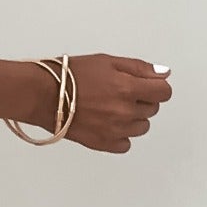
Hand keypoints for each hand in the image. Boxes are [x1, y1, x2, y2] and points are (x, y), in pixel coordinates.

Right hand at [53, 56, 172, 153]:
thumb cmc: (69, 75)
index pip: (164, 92)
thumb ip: (139, 68)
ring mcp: (115, 131)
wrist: (42, 95)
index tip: (145, 85)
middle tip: (118, 92)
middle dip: (141, 99)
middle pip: (152, 109)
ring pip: (141, 127)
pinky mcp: (103, 144)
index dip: (155, 87)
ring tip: (110, 107)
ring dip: (132, 117)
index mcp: (128, 88)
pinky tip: (106, 123)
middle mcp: (125, 112)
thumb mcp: (105, 61)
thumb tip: (164, 74)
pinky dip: (120, 135)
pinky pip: (125, 144)